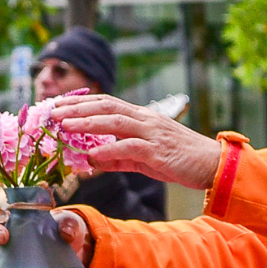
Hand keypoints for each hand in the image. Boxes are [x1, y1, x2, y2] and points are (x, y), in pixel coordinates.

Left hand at [51, 94, 221, 189]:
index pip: (106, 103)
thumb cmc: (179, 160)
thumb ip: (118, 158)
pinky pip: (131, 148)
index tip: (58, 104)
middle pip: (106, 107)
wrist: (214, 165)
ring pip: (115, 122)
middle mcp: (145, 120)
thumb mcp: (144, 159)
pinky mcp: (159, 151)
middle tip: (53, 110)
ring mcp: (152, 134)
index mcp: (142, 117)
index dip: (81, 102)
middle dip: (77, 107)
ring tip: (65, 125)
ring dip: (88, 123)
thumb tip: (91, 162)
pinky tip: (93, 155)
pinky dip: (110, 151)